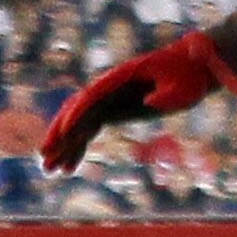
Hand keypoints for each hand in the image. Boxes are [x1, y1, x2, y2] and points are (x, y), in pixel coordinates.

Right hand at [41, 29, 236, 171]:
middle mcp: (108, 89)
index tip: (66, 132)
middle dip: (58, 133)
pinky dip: (77, 149)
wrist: (193, 67)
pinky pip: (89, 131)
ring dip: (62, 146)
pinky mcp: (113, 112)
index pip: (93, 95)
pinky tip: (68, 169)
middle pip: (75, 110)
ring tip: (48, 169)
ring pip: (77, 124)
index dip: (78, 113)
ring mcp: (108, 101)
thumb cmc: (189, 74)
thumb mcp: (184, 85)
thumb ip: (167, 93)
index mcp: (121, 77)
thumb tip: (149, 101)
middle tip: (44, 155)